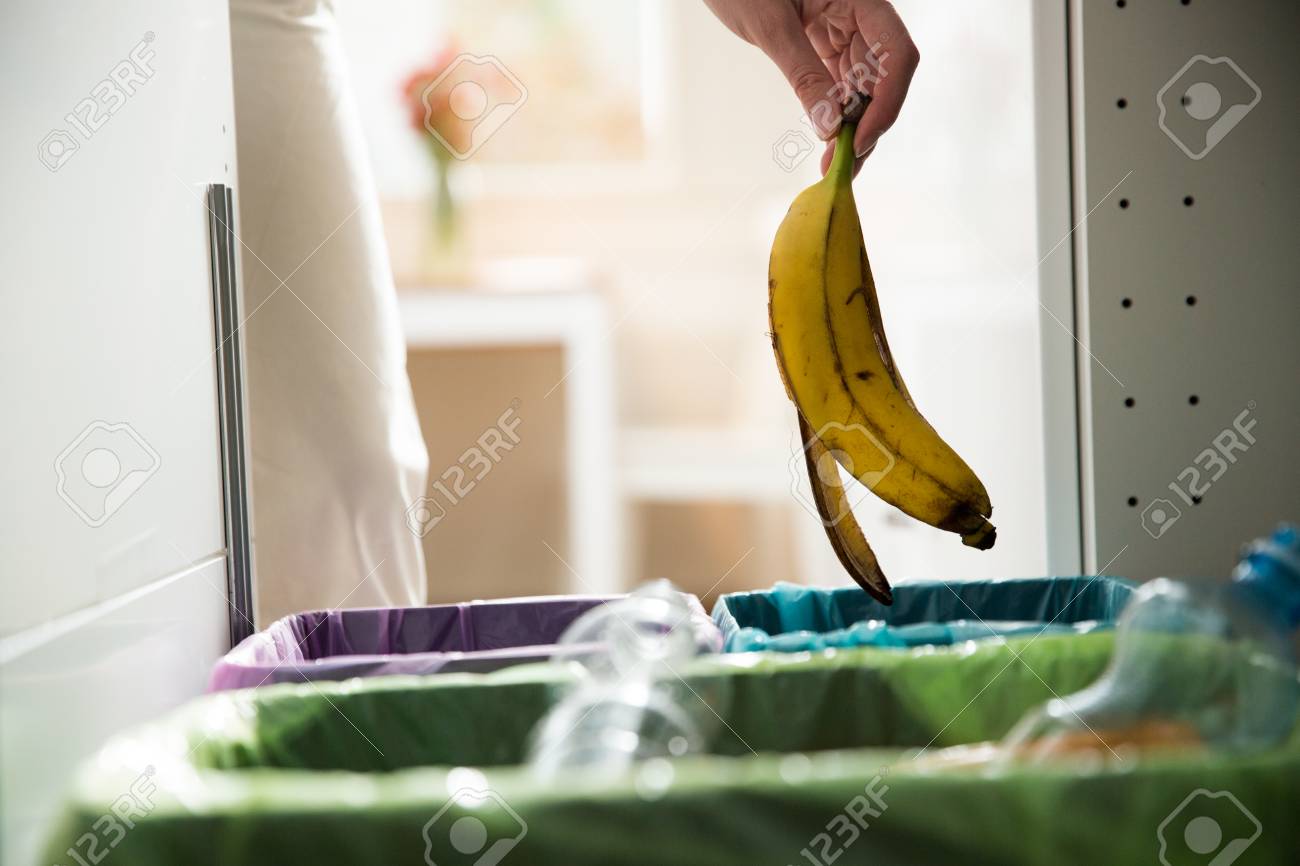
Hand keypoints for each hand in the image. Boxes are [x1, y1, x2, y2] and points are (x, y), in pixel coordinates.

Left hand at [704, 0, 918, 174]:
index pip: (896, 54)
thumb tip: (831, 127)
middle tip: (844, 166)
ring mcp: (845, 29)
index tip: (858, 140)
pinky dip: (837, 112)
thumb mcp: (771, 27)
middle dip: (869, 124)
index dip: (887, 101)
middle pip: (884, 77)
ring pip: (864, 85)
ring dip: (854, 126)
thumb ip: (804, 74)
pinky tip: (829, 140)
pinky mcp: (825, 42)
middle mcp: (861, 14)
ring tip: (834, 164)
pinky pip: (842, 82)